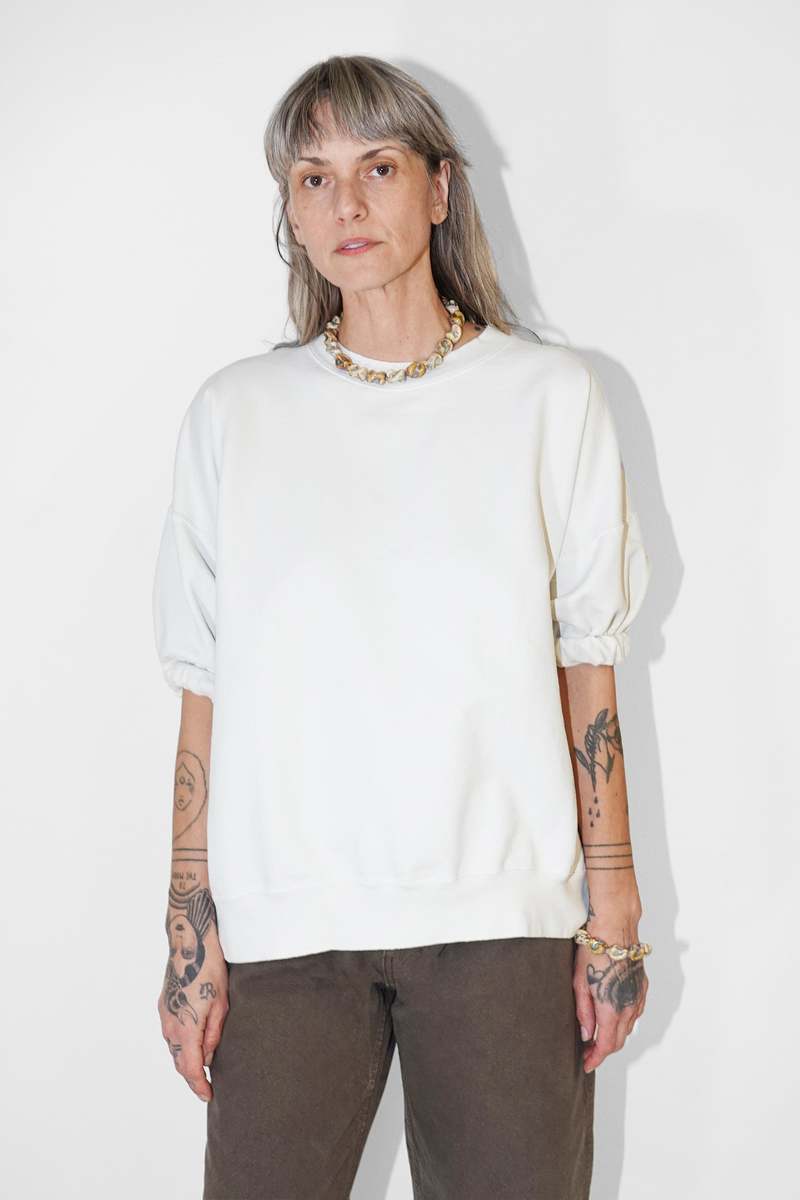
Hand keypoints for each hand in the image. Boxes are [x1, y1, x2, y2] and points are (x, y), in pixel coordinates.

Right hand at [157, 911, 229, 1102]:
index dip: (198, 1085)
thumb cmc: (211, 969)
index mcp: (186, 1026)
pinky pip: (170, 1033)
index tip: (208, 1095)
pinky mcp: (163, 1004)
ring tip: (203, 1065)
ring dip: (185, 1058)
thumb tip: (209, 1056)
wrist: (190, 942)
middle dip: (192, 1075)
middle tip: (207, 1085)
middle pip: (179, 1060)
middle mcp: (170, 1024)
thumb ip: (214, 1033)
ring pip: (173, 1047)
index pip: (189, 1067)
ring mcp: (164, 1013)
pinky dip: (180, 1043)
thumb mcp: (222, 1003)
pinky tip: (193, 1041)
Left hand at [572, 918, 648, 1072]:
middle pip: (618, 1040)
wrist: (615, 929)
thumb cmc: (593, 951)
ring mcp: (638, 997)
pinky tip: (613, 1018)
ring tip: (597, 1036)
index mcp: (612, 1008)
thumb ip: (584, 1012)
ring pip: (628, 1028)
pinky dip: (624, 1022)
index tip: (587, 1064)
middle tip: (588, 1052)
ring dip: (614, 1036)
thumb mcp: (579, 983)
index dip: (596, 1058)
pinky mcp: (642, 988)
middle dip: (603, 1050)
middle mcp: (629, 1007)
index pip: (605, 1045)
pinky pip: (635, 1013)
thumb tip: (586, 1034)